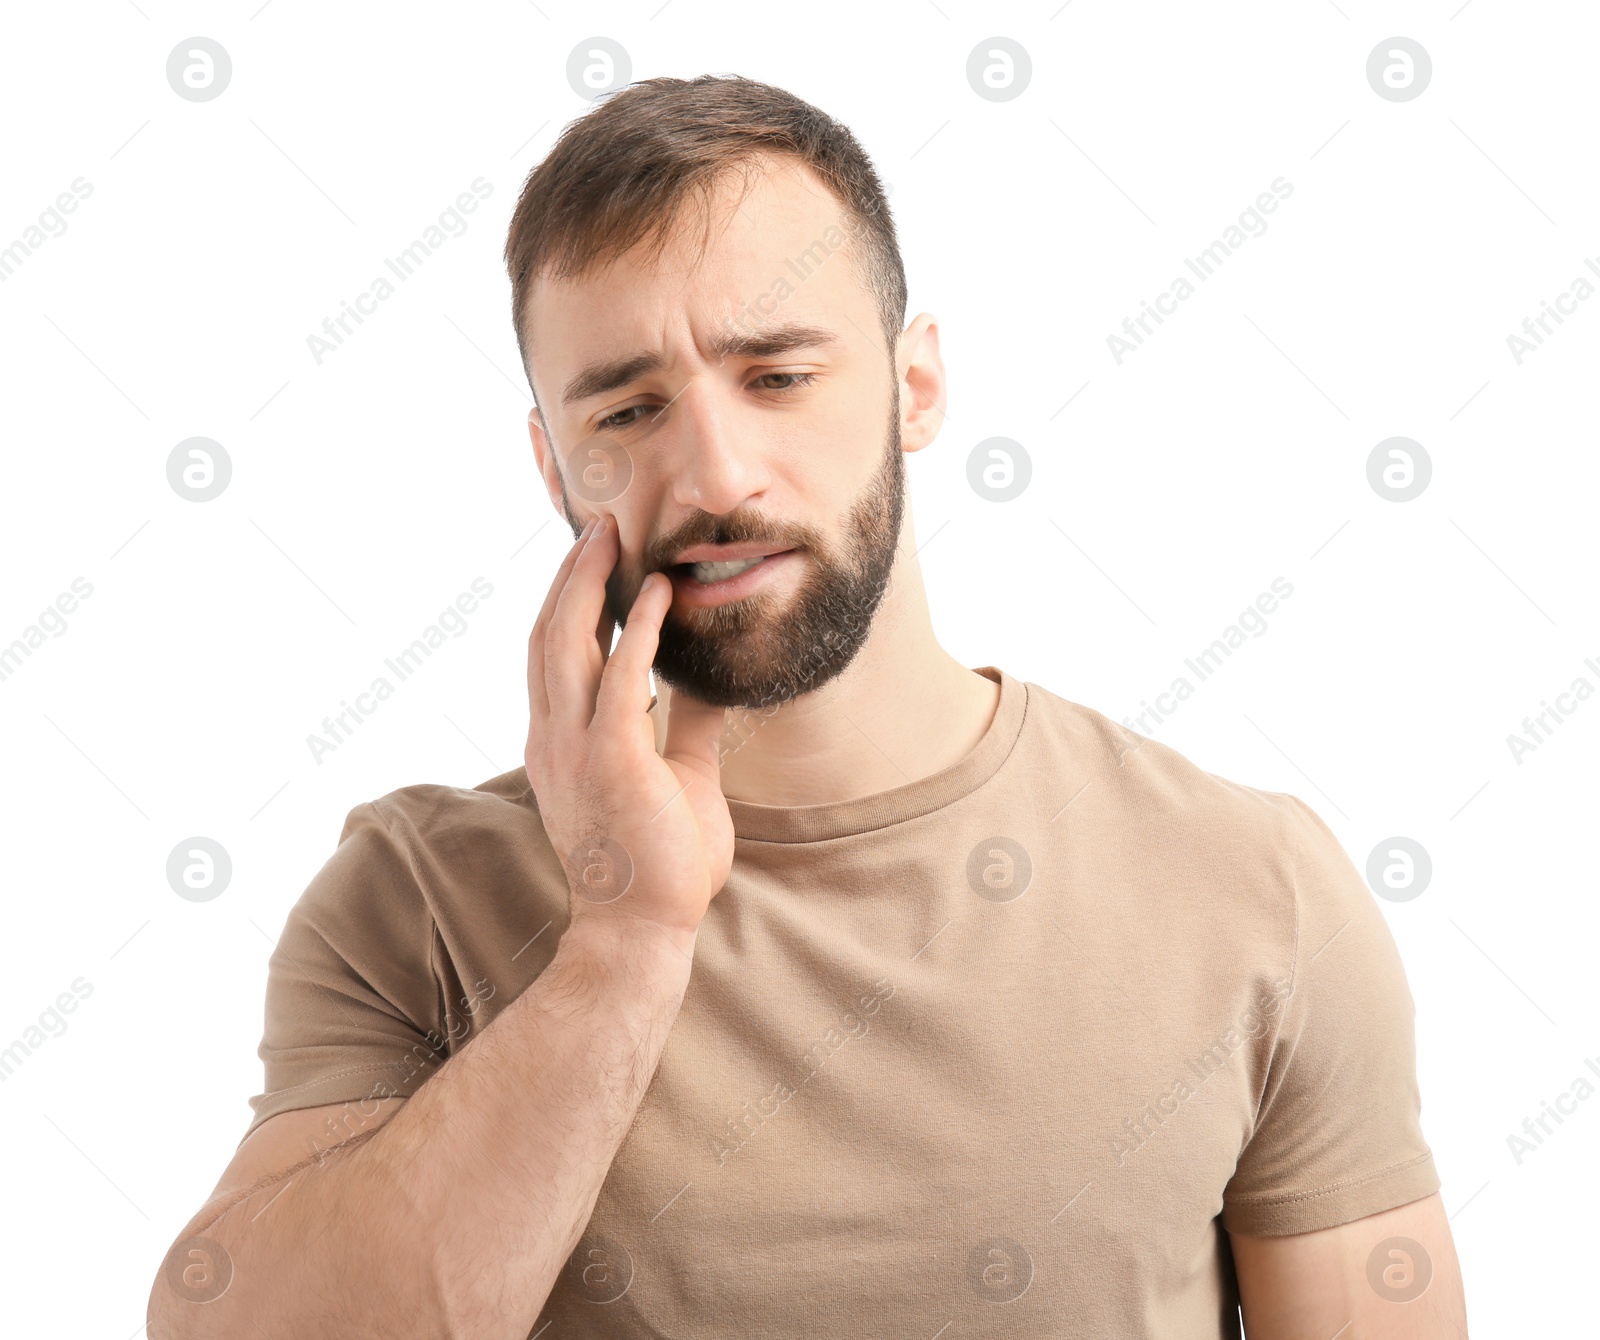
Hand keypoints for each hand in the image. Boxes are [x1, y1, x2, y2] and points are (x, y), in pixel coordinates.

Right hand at [524, 514, 733, 957]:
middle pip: (547, 634)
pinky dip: (636, 631)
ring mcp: (574, 748)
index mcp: (560, 742)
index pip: (551, 653)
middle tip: (598, 525)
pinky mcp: (610, 760)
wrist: (642, 928)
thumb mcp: (679, 777)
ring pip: (566, 644)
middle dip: (570, 575)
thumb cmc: (660, 862)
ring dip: (589, 584)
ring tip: (613, 537)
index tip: (590, 556)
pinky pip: (619, 680)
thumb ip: (688, 725)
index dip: (565, 599)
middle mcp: (554, 738)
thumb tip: (711, 682)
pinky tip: (657, 595)